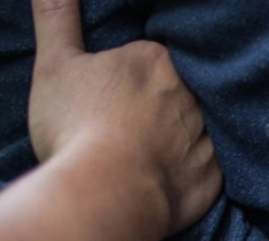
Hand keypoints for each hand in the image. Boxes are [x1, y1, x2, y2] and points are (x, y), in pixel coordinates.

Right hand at [28, 0, 220, 235]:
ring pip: (200, 127)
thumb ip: (57, 17)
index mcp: (156, 60)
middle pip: (182, 90)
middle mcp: (191, 93)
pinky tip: (172, 177)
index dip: (137, 75)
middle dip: (165, 102)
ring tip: (151, 151)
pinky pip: (210, 168)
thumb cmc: (76, 127)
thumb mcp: (55, 64)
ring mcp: (206, 136)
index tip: (119, 91)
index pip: (155, 58)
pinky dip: (194, 171)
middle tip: (133, 125)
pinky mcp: (213, 177)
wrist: (106, 196)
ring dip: (184, 135)